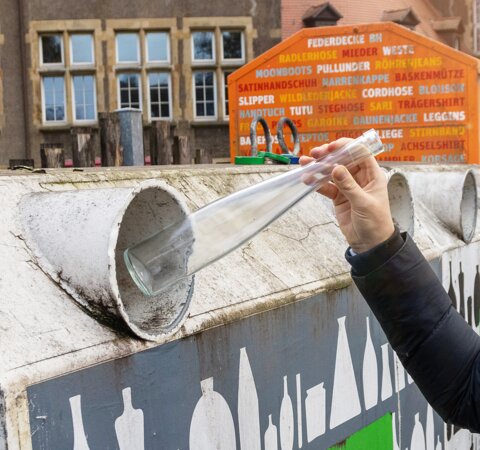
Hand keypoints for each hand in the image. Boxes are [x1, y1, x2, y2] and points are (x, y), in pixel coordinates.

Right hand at [300, 138, 394, 253]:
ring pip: (332, 172)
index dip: (346, 147)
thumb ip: (348, 186)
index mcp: (372, 175)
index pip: (360, 153)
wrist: (370, 243)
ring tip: (305, 163)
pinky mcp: (338, 197)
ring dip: (319, 167)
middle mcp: (360, 178)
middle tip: (315, 154)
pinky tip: (307, 179)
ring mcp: (348, 186)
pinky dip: (316, 182)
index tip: (332, 148)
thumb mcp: (363, 204)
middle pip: (343, 160)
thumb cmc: (376, 223)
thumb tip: (336, 169)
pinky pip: (326, 186)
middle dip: (328, 155)